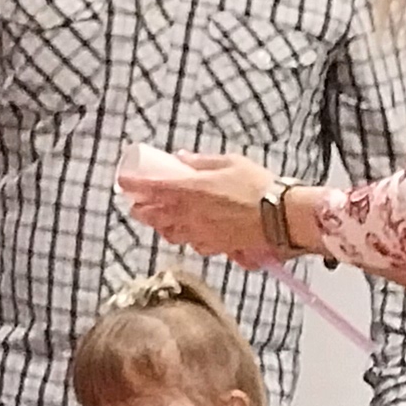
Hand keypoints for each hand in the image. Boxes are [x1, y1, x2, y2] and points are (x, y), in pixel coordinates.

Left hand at [119, 149, 272, 260]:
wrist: (282, 216)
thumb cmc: (258, 185)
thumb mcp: (230, 162)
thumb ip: (201, 162)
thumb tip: (182, 159)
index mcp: (191, 190)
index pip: (153, 187)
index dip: (135, 184)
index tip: (123, 182)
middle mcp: (191, 214)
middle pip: (156, 215)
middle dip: (143, 210)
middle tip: (135, 205)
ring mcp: (203, 233)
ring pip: (171, 232)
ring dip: (160, 226)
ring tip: (156, 221)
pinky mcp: (217, 246)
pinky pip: (193, 244)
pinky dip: (185, 237)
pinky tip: (186, 234)